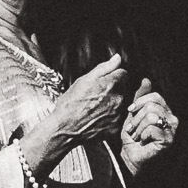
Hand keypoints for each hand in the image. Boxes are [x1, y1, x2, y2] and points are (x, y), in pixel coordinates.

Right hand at [19, 55, 128, 175]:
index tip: (104, 82)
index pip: (123, 73)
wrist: (64, 128)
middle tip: (98, 96)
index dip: (114, 76)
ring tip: (96, 109)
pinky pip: (118, 119)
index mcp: (112, 84)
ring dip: (113, 104)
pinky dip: (111, 118)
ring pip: (122, 104)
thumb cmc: (70, 104)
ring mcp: (118, 114)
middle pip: (124, 89)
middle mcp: (119, 98)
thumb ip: (104, 68)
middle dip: (114, 90)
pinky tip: (98, 119)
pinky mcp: (115, 127)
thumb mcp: (84, 80)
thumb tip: (117, 58)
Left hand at [120, 83, 177, 173]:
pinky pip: (152, 128)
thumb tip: (146, 80)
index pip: (155, 97)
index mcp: (164, 111)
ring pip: (151, 116)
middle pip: (151, 106)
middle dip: (136, 118)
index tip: (130, 111)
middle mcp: (172, 119)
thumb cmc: (133, 140)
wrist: (131, 160)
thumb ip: (140, 99)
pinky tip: (143, 142)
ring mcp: (172, 130)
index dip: (139, 102)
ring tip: (137, 137)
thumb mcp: (133, 116)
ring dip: (138, 128)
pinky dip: (142, 136)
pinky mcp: (169, 140)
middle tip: (133, 130)